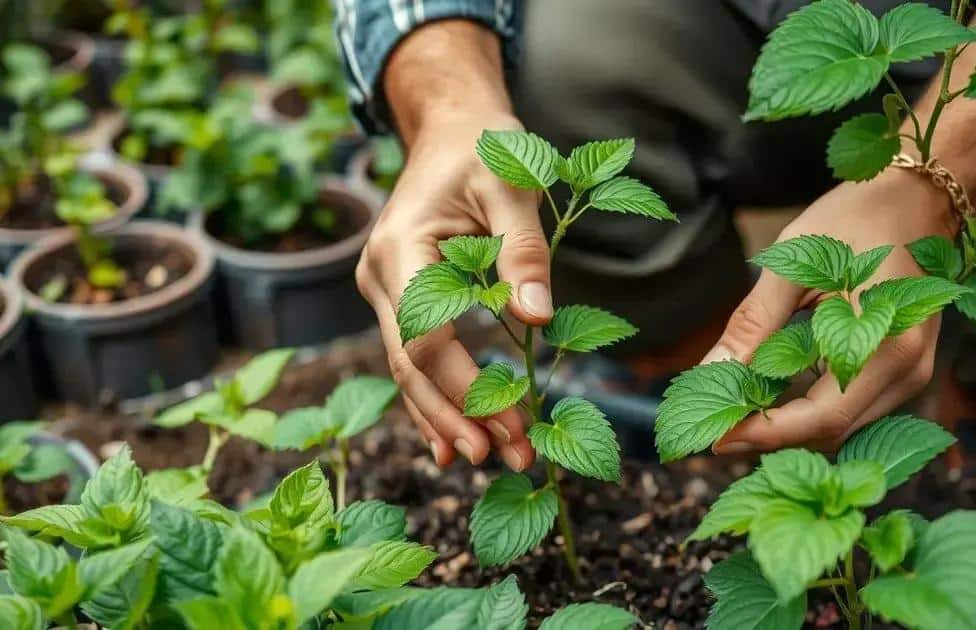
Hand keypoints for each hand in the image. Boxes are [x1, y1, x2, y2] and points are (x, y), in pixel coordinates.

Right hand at [357, 110, 547, 470]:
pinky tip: (449, 440)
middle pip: (410, 365)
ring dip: (447, 416)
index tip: (513, 425)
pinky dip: (431, 398)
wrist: (451, 129)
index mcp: (401, 249)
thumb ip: (524, 250)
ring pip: (406, 369)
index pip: (426, 338)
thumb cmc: (484, 148)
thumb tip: (538, 317)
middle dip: (459, 416)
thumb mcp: (512, 186)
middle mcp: (380, 276)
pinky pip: (411, 357)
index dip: (468, 388)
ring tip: (487, 459)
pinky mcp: (401, 298)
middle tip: (507, 457)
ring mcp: (385, 290)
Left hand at [708, 170, 957, 453]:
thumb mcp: (793, 263)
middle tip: (716, 426)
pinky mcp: (905, 371)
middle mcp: (909, 370)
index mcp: (886, 343)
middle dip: (771, 437)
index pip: (822, 418)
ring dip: (789, 427)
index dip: (766, 435)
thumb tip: (709, 374)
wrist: (917, 198)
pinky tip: (772, 392)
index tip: (717, 438)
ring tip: (737, 409)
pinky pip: (853, 408)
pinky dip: (809, 409)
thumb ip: (753, 324)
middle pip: (832, 433)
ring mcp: (912, 374)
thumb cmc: (853, 218)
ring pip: (842, 428)